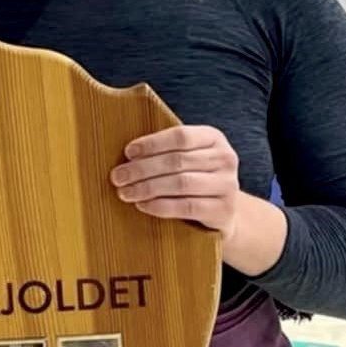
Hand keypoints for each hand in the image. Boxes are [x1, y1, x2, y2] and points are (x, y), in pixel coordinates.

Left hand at [110, 125, 239, 239]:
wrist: (222, 209)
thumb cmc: (194, 175)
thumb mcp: (187, 155)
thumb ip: (164, 149)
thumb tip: (127, 153)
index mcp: (213, 137)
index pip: (180, 136)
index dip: (151, 144)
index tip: (128, 152)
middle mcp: (225, 158)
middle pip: (177, 161)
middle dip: (142, 169)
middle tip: (117, 177)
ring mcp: (228, 185)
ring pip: (180, 184)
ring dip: (147, 188)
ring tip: (125, 192)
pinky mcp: (223, 210)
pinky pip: (186, 207)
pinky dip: (160, 206)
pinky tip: (142, 204)